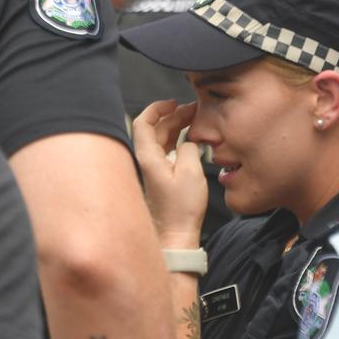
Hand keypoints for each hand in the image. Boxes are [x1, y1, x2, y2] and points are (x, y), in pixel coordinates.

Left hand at [133, 100, 207, 247]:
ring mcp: (154, 169)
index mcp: (148, 157)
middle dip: (174, 115)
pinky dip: (179, 139)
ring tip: (196, 119)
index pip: (142, 122)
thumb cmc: (181, 209)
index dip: (157, 108)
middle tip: (194, 110)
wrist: (176, 235)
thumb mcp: (191, 172)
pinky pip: (168, 150)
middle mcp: (147, 161)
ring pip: (162, 138)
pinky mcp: (162, 176)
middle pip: (155, 128)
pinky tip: (192, 138)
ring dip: (177, 126)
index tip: (173, 103)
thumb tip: (189, 141)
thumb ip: (189, 148)